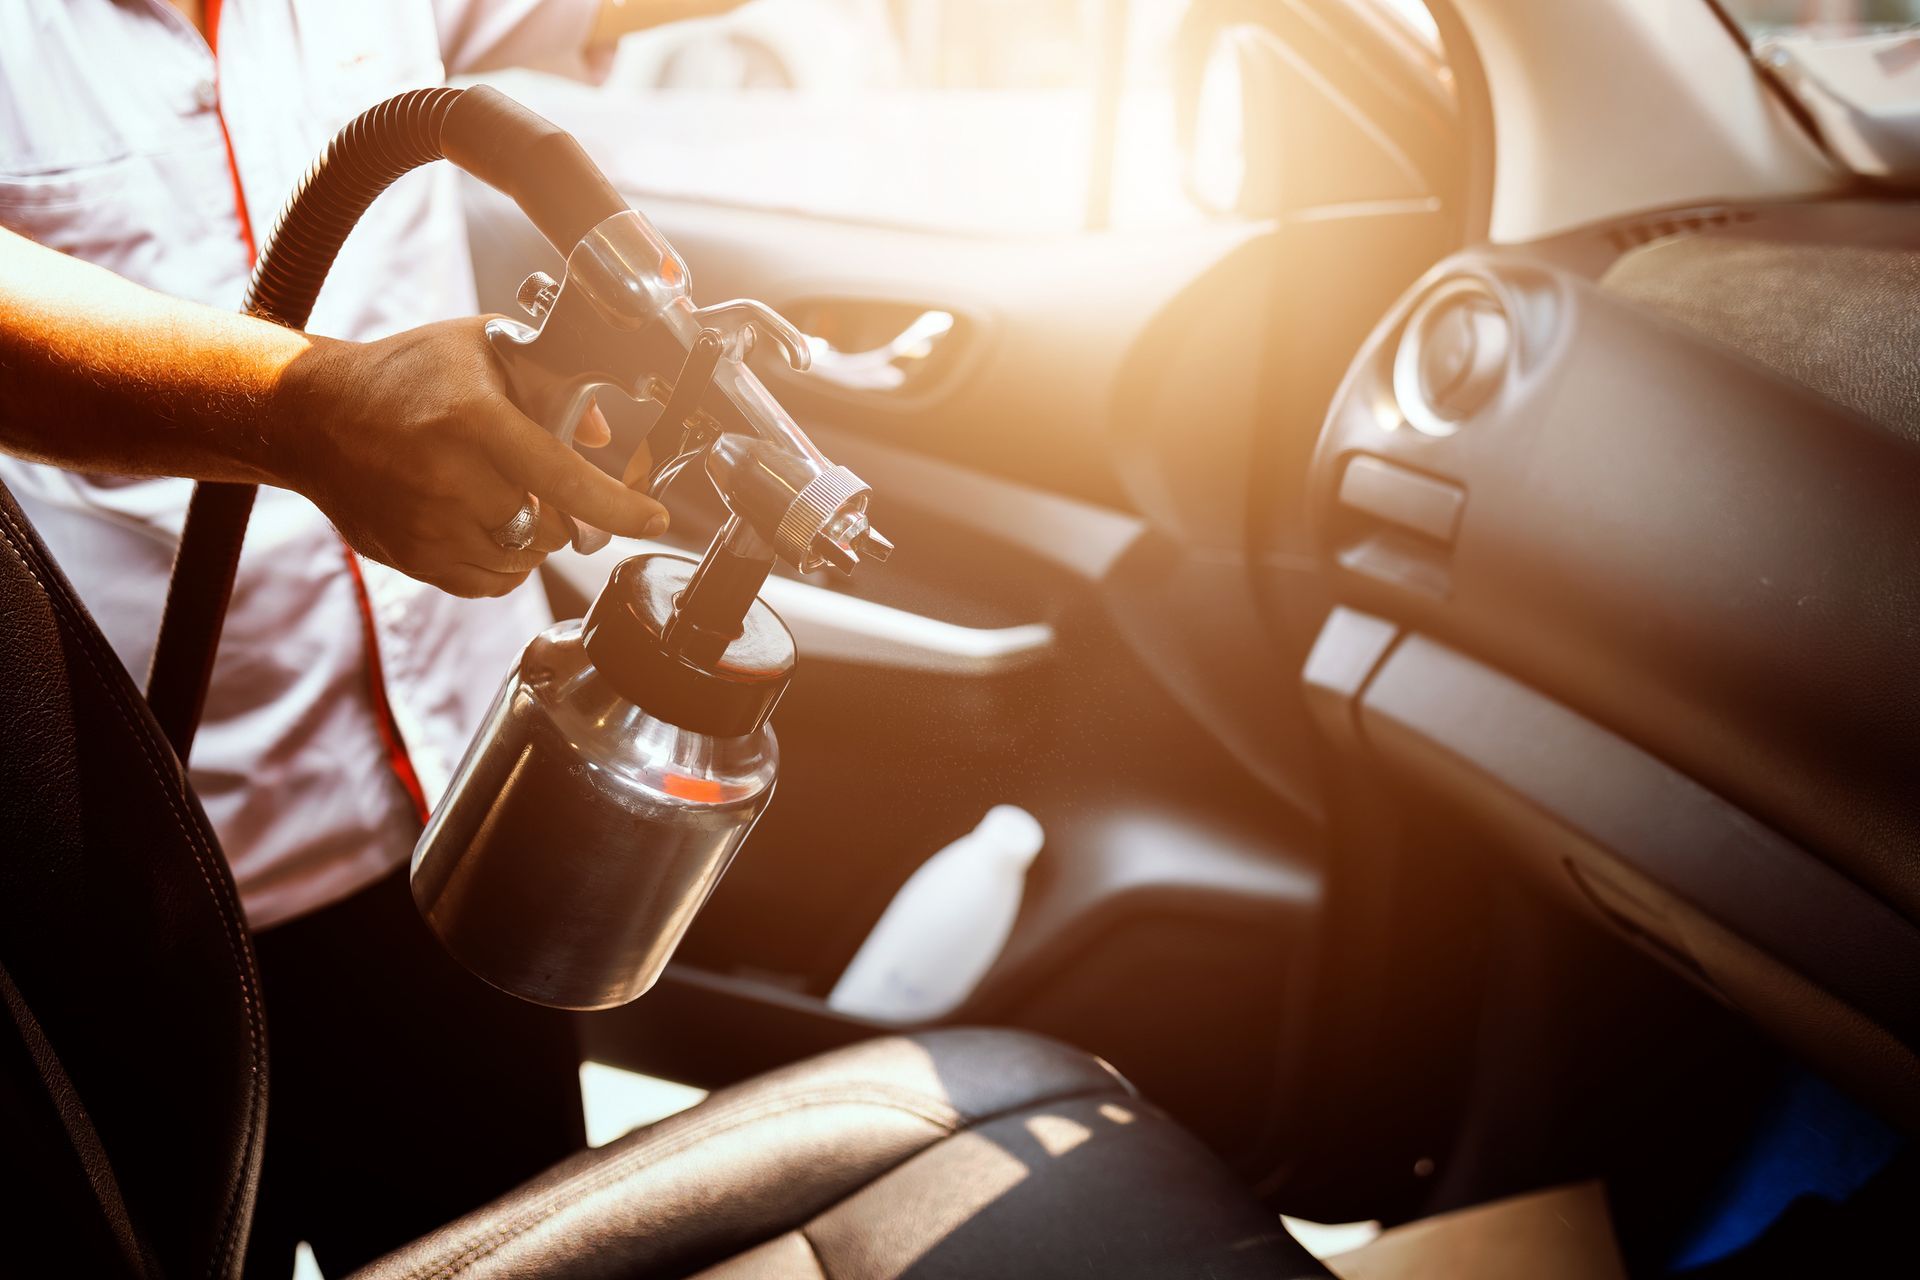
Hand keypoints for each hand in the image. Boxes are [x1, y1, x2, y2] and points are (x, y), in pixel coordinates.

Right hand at [273, 317, 663, 597]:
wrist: (312, 415)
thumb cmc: (404, 374)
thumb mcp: (480, 348)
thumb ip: (551, 382)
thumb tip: (603, 435)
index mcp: (473, 420)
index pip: (565, 478)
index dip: (618, 506)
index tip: (654, 518)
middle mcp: (450, 479)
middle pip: (552, 528)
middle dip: (566, 513)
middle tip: (544, 485)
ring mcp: (429, 526)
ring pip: (524, 560)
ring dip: (534, 537)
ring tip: (505, 496)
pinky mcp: (413, 558)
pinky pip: (489, 583)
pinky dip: (504, 563)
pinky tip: (485, 524)